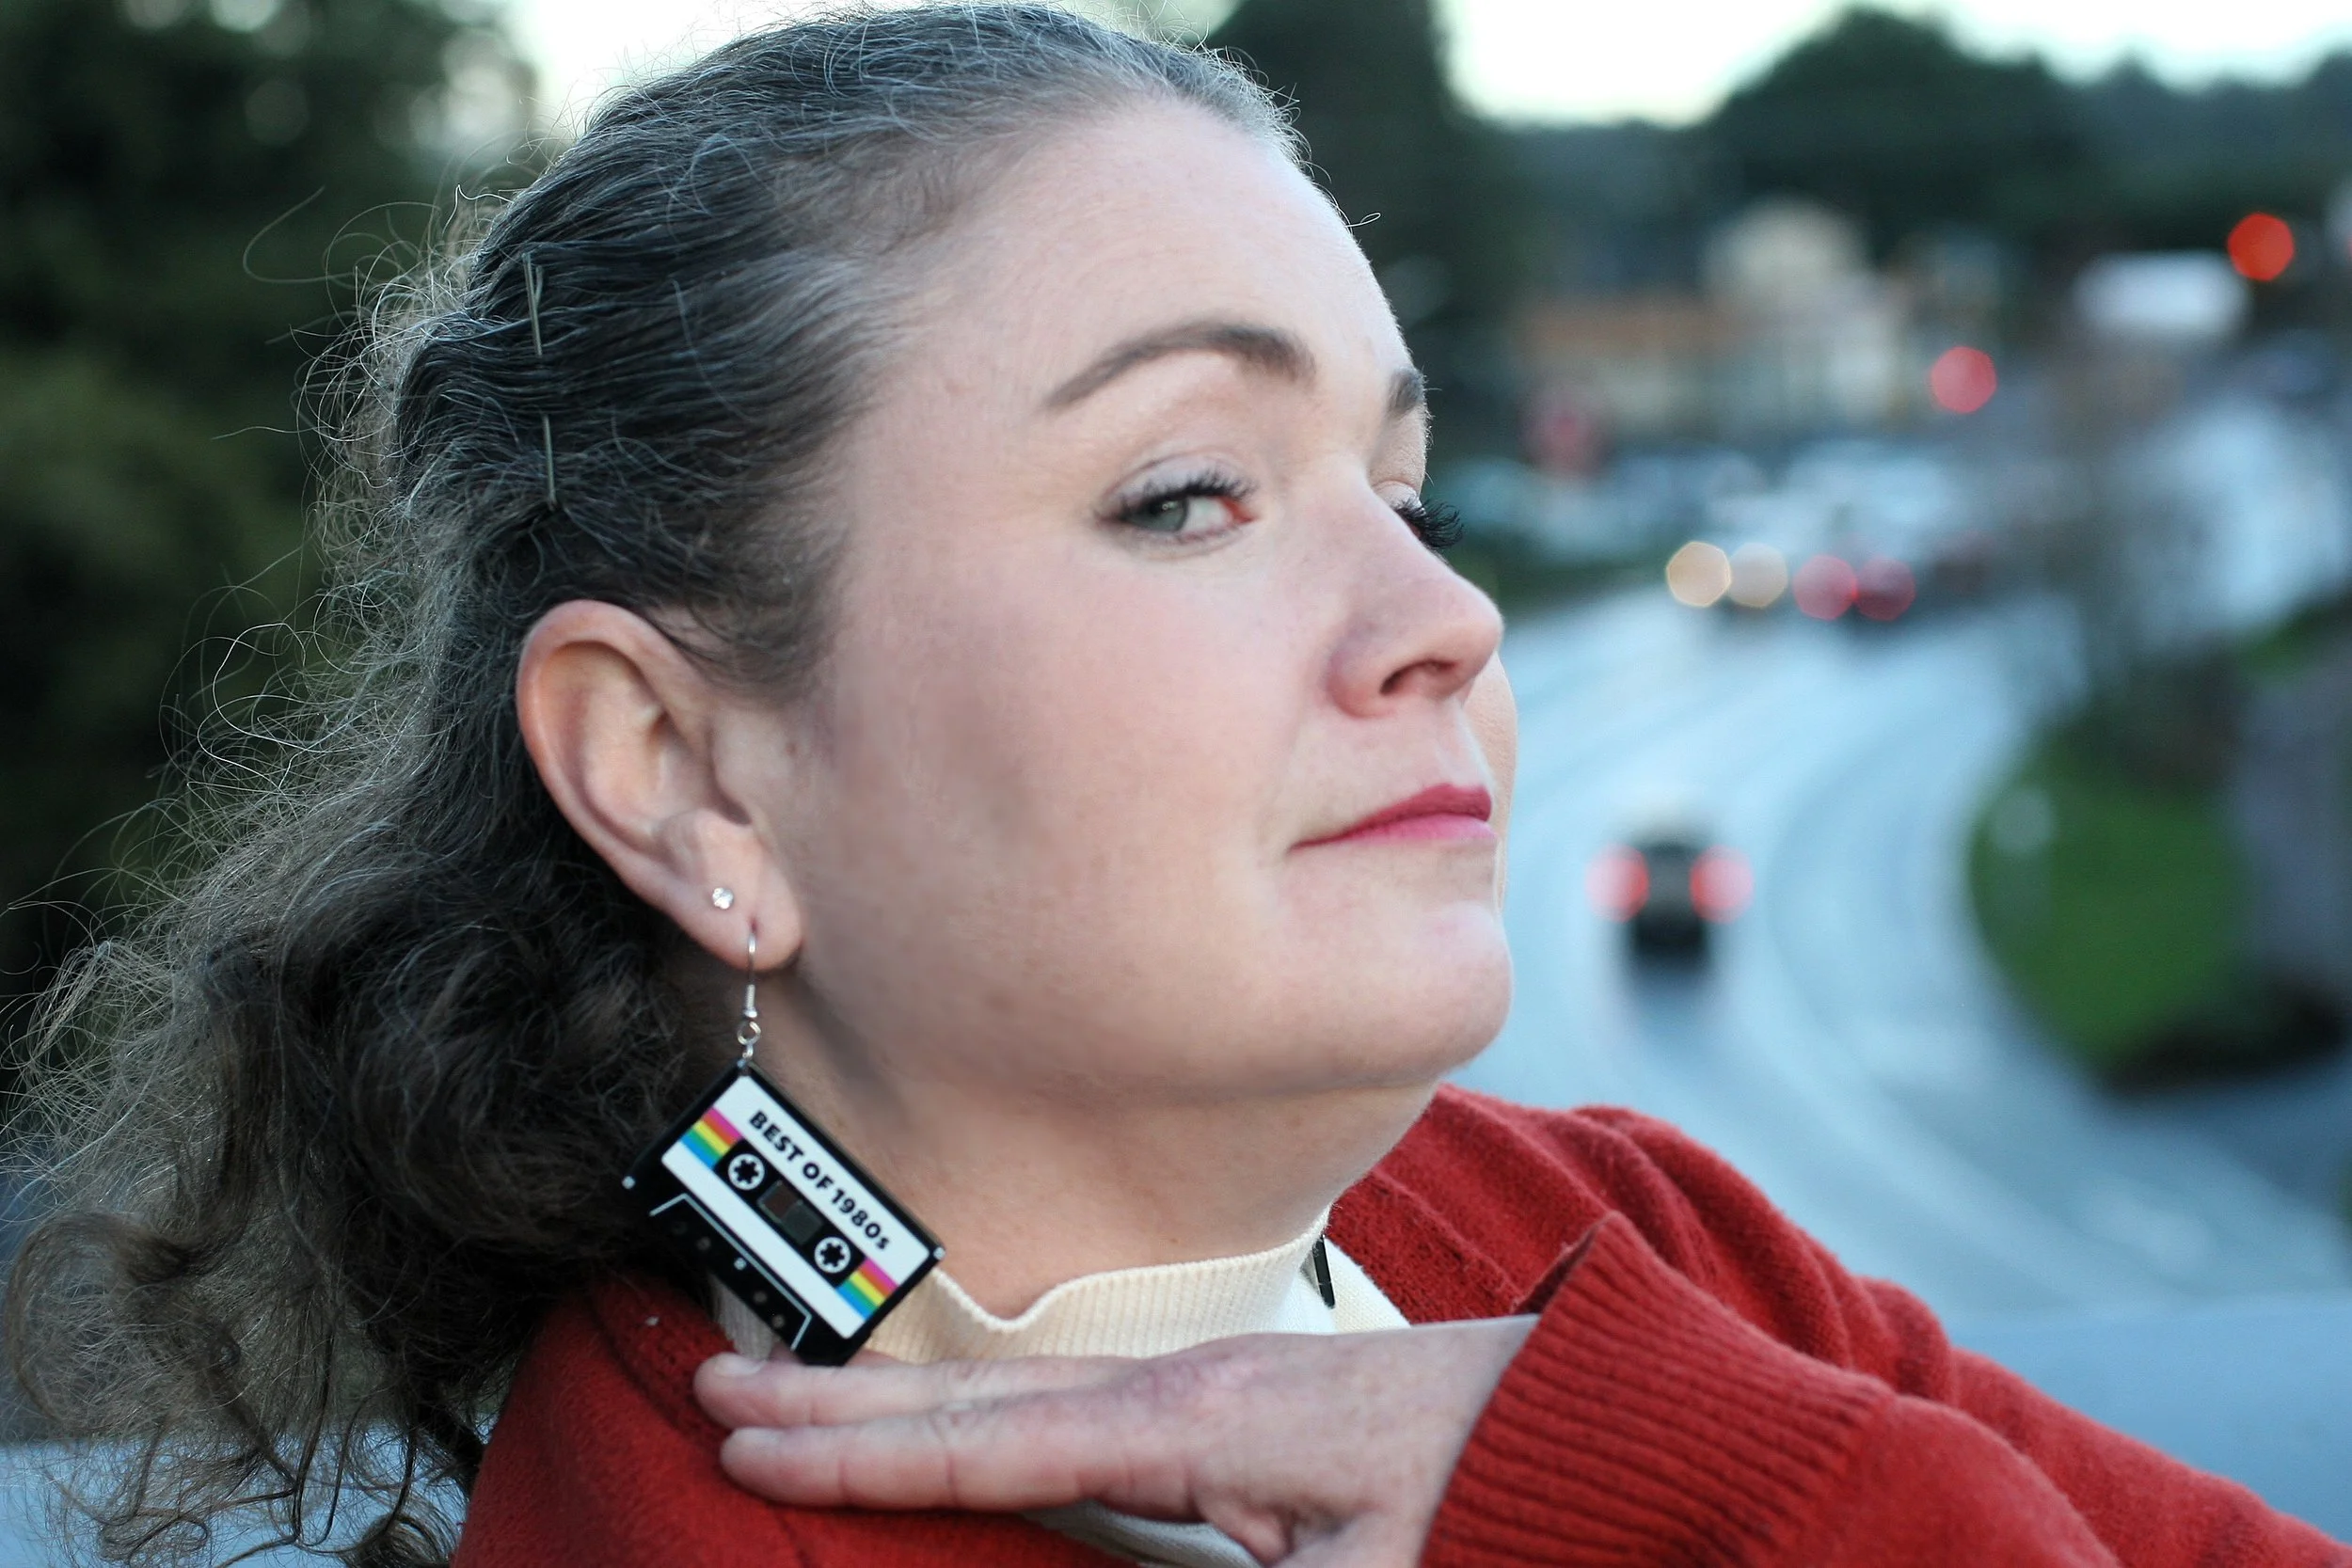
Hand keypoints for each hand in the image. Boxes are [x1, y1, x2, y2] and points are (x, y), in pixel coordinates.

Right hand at [693, 1316, 1535, 1565]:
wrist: (1598, 1423)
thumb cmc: (1499, 1495)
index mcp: (1201, 1421)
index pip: (997, 1436)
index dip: (867, 1448)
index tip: (749, 1436)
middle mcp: (1189, 1384)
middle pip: (983, 1392)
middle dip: (846, 1399)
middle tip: (716, 1381)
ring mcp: (1213, 1383)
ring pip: (1024, 1390)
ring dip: (908, 1398)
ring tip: (801, 1395)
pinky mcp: (1239, 1404)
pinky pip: (1079, 1407)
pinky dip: (990, 1413)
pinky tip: (964, 1427)